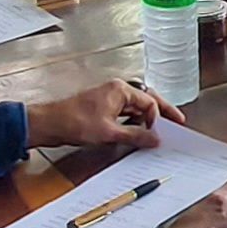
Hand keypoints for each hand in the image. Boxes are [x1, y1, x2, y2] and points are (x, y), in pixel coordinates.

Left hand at [26, 80, 182, 151]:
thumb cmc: (74, 122)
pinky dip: (134, 123)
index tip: (160, 133)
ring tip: (158, 131)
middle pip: (146, 100)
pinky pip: (125, 114)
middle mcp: (116, 90)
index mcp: (120, 89)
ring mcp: (109, 99)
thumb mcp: (109, 132)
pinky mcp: (102, 109)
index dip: (157, 118)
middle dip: (161, 112)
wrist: (50, 124)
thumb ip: (136, 135)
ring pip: (136, 108)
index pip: (149, 102)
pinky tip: (137, 133)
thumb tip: (155, 138)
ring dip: (146, 119)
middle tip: (177, 122)